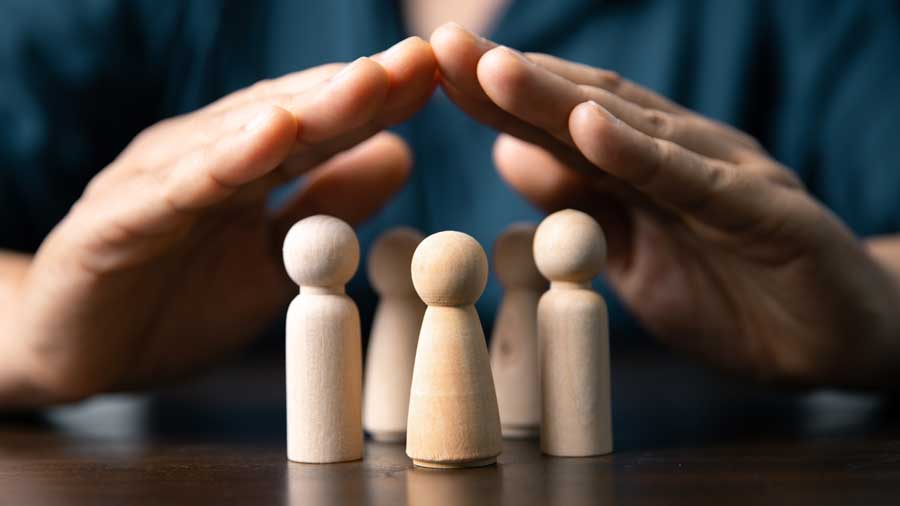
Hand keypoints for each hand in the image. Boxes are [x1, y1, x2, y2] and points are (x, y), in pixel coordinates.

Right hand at [3, 37, 436, 404]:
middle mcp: (206, 158)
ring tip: (366, 81)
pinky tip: (268, 134)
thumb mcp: (278, 261)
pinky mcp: (118, 221)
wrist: (79, 354)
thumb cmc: (177, 303)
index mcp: (247, 167)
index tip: (444, 77)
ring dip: (306, 107)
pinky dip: (224, 160)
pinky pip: (177, 189)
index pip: (324, 126)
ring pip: (241, 138)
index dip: (384, 101)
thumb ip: (329, 207)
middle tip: (422, 58)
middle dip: (359, 88)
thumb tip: (402, 153)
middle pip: (292, 115)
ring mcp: (159, 182)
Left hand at [431, 24, 899, 387]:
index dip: (491, 99)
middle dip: (508, 80)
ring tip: (496, 69)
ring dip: (558, 98)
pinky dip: (639, 154)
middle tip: (443, 49)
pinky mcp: (761, 210)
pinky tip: (592, 127)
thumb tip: (507, 153)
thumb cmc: (728, 294)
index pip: (554, 126)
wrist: (832, 340)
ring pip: (629, 129)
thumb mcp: (627, 254)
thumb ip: (576, 203)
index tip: (428, 75)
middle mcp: (674, 155)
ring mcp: (719, 175)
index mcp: (638, 169)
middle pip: (580, 109)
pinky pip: (691, 181)